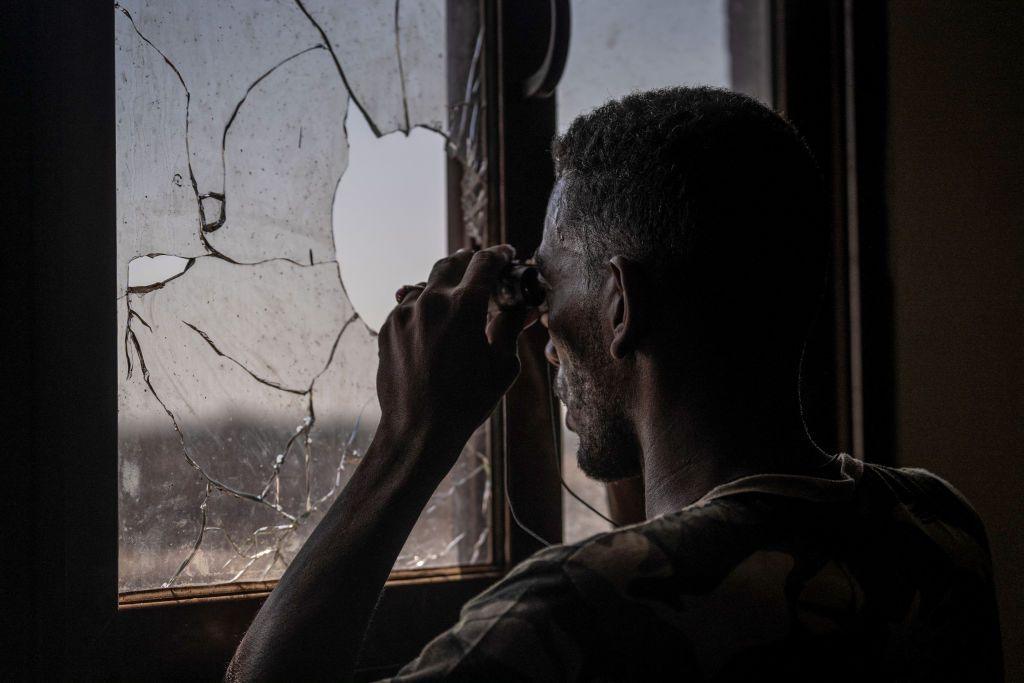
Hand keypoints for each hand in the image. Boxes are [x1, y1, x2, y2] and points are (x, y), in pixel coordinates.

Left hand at [376, 245, 534, 470]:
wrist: (419, 429)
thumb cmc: (468, 401)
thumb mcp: (503, 365)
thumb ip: (511, 327)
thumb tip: (524, 307)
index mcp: (464, 305)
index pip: (484, 262)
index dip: (499, 255)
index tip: (506, 254)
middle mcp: (431, 301)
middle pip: (452, 263)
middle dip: (471, 261)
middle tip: (483, 270)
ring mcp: (405, 313)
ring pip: (427, 283)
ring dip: (445, 284)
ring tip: (457, 297)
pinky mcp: (388, 328)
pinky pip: (409, 305)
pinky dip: (425, 306)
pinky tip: (435, 322)